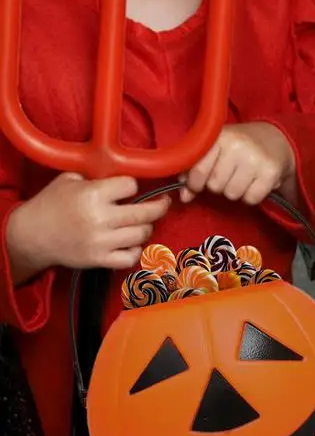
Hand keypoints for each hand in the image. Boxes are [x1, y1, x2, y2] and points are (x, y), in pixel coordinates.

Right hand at [7, 173, 170, 280]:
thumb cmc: (51, 204)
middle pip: (145, 212)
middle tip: (163, 203)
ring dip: (146, 227)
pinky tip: (131, 243)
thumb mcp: (70, 180)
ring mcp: (101, 241)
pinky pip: (130, 257)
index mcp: (93, 194)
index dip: (133, 186)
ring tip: (142, 223)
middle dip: (159, 206)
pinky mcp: (99, 260)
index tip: (131, 188)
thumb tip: (124, 176)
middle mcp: (100, 218)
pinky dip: (135, 250)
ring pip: (142, 234)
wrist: (31, 236)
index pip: (131, 186)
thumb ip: (97, 177)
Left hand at [181, 123, 295, 204]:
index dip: (196, 183)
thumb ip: (194, 171)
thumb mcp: (215, 149)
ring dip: (236, 191)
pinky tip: (255, 183)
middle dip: (220, 185)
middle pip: (215, 186)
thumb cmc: (239, 146)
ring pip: (232, 194)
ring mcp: (255, 159)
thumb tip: (184, 197)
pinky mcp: (270, 172)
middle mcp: (237, 145)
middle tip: (230, 174)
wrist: (276, 138)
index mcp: (219, 136)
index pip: (198, 171)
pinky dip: (251, 196)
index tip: (201, 182)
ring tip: (243, 177)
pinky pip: (251, 199)